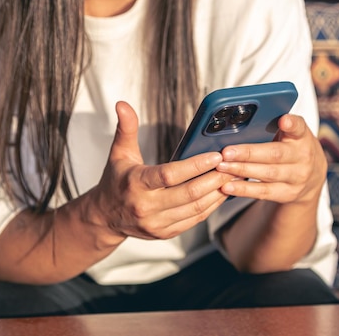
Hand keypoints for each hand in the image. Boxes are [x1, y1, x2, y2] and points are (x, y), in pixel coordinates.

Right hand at [85, 101, 233, 240]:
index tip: (216, 155)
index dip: (195, 166)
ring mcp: (156, 223)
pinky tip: (222, 192)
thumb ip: (126, 128)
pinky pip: (195, 220)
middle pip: (189, 194)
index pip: (169, 175)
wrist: (105, 217)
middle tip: (233, 165)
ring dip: (218, 193)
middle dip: (215, 179)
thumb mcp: (119, 153)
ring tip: (233, 177)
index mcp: (136, 183)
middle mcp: (146, 206)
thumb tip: (122, 104)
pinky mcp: (165, 233)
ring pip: (196, 209)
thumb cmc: (116, 180)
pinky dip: (212, 206)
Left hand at [216, 113, 326, 203]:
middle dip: (248, 153)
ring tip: (222, 167)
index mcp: (302, 137)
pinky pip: (263, 192)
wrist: (312, 177)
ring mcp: (297, 178)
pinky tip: (228, 186)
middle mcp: (303, 157)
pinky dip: (244, 189)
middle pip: (275, 154)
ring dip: (242, 170)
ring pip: (267, 174)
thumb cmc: (294, 148)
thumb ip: (274, 125)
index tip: (283, 120)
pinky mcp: (288, 194)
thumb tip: (243, 120)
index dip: (291, 124)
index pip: (299, 128)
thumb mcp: (291, 134)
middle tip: (226, 152)